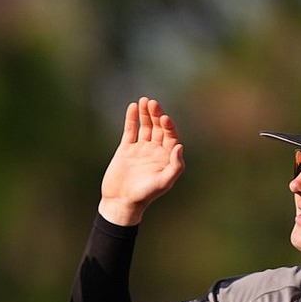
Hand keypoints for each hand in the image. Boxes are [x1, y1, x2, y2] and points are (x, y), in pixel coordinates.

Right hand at [99, 97, 184, 225]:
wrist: (121, 201)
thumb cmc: (144, 195)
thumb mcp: (163, 182)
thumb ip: (175, 166)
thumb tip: (179, 146)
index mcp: (167, 157)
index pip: (171, 136)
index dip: (168, 126)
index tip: (164, 118)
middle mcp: (155, 151)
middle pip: (158, 128)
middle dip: (156, 115)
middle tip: (153, 103)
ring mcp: (140, 149)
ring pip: (145, 126)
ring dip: (145, 114)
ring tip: (144, 100)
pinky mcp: (126, 149)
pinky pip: (130, 131)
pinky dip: (131, 119)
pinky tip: (133, 107)